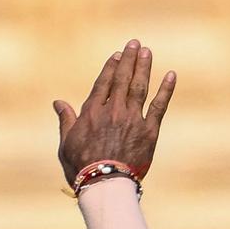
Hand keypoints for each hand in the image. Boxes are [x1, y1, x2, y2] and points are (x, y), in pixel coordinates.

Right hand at [53, 39, 176, 185]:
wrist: (104, 184)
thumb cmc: (81, 167)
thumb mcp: (67, 143)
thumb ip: (66, 120)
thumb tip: (58, 102)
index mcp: (92, 112)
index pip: (103, 83)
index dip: (111, 67)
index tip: (117, 55)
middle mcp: (113, 110)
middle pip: (122, 79)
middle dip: (129, 59)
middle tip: (135, 44)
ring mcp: (132, 119)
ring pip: (140, 87)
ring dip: (144, 68)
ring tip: (147, 52)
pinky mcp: (149, 132)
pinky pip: (159, 106)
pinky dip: (166, 90)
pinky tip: (171, 76)